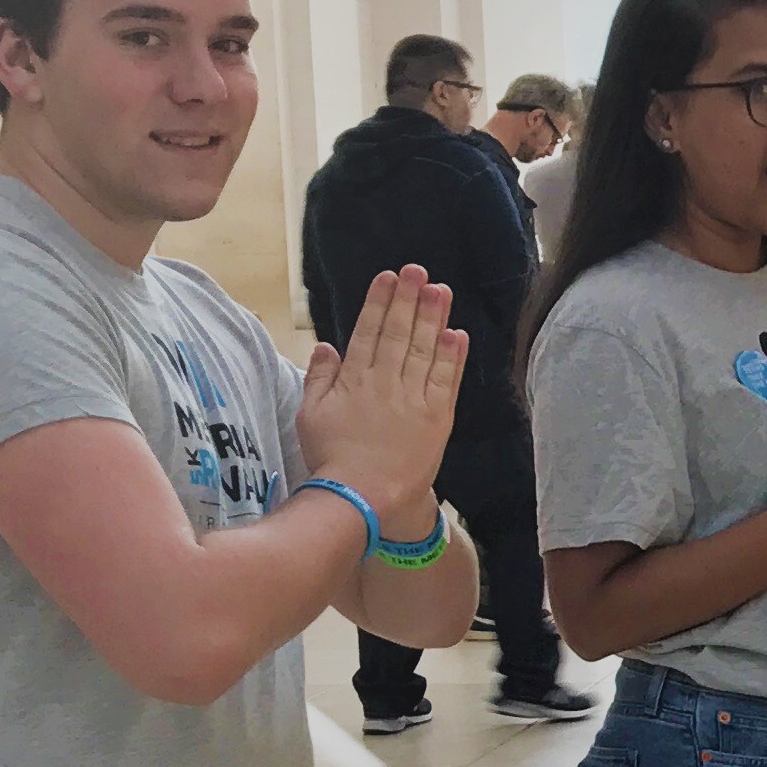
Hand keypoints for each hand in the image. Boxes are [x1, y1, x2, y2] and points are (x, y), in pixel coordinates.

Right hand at [296, 267, 464, 509]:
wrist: (362, 496)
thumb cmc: (331, 458)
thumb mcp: (310, 414)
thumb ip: (319, 377)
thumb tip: (326, 345)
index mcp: (353, 379)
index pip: (368, 330)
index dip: (380, 301)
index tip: (389, 277)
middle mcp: (384, 382)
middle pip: (399, 333)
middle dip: (409, 298)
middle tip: (418, 271)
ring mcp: (413, 399)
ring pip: (424, 350)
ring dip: (433, 318)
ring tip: (440, 290)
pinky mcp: (437, 418)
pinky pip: (446, 380)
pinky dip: (452, 356)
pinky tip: (456, 334)